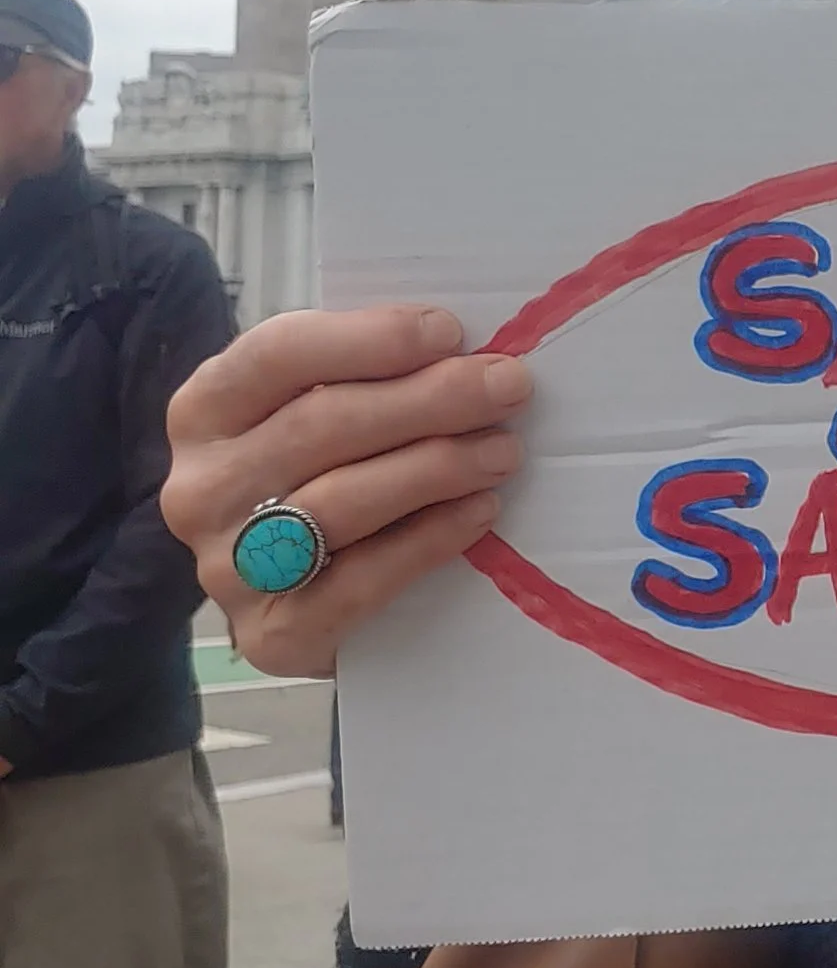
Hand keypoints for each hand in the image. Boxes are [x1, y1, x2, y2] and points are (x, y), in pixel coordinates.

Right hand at [162, 307, 532, 679]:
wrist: (297, 608)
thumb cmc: (319, 483)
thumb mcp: (315, 416)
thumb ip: (361, 380)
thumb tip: (458, 351)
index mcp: (204, 412)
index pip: (277, 355)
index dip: (367, 340)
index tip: (449, 332)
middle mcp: (201, 487)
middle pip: (320, 426)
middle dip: (427, 400)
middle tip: (505, 387)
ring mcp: (228, 567)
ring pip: (340, 501)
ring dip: (435, 468)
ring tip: (503, 451)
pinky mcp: (271, 636)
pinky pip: (359, 583)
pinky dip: (427, 541)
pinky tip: (478, 512)